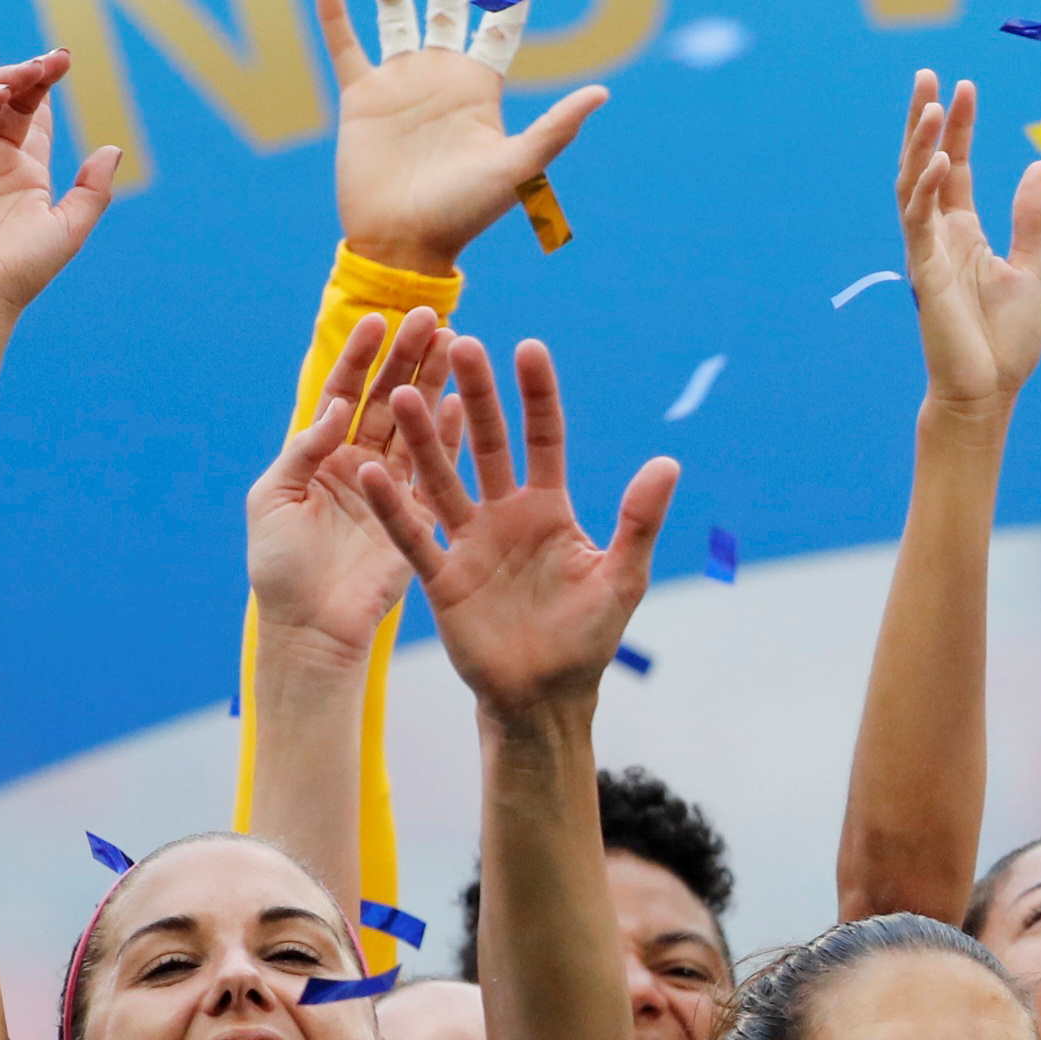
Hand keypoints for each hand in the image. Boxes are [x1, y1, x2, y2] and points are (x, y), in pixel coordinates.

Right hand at [0, 50, 118, 311]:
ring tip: (30, 71)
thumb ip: (93, 188)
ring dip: (5, 79)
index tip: (64, 63)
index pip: (35, 117)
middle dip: (31, 75)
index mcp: (27, 171)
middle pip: (11, 102)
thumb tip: (114, 149)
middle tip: (54, 58)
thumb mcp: (70, 225)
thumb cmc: (24, 267)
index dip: (46, 88)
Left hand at [249, 308, 445, 662]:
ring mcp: (390, 490)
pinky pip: (436, 473)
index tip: (378, 321)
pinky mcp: (417, 519)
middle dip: (408, 358)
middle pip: (387, 401)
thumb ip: (302, 452)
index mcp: (319, 457)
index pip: (342, 394)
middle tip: (431, 318)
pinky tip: (464, 408)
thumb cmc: (280, 571)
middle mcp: (357, 465)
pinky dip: (450, 440)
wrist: (312, 629)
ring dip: (436, 387)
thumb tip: (333, 410)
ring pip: (416, 429)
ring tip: (457, 348)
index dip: (360, 358)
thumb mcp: (274, 500)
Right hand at [312, 0, 607, 276]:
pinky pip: (345, 45)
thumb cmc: (465, 212)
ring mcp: (399, 83)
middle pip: (448, 6)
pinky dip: (335, 13)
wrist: (404, 242)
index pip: (501, 24)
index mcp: (481, 87)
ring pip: (395, 15)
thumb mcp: (517, 168)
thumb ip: (556, 128)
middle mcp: (442, 76)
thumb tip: (603, 93)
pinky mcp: (360, 97)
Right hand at [357, 335, 680, 719]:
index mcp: (550, 510)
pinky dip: (392, 506)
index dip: (538, 396)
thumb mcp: (621, 577)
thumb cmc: (587, 639)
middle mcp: (505, 516)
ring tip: (403, 393)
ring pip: (443, 479)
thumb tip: (669, 461)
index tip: (528, 348)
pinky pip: (414, 536)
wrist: (545, 696)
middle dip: (477, 398)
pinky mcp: (443, 577)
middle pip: (488, 445)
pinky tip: (371, 471)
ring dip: (424, 440)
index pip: (544, 439)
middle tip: (461, 343)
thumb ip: (639, 520)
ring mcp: (470, 542)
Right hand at [897, 70, 1040, 411]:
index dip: (958, 127)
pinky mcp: (922, 273)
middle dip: (925, 120)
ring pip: (911, 185)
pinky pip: (917, 222)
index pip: (955, 167)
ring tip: (929, 104)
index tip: (965, 87)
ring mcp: (926, 252)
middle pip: (924, 163)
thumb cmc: (1007, 341)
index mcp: (964, 233)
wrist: (990, 392)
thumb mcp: (1030, 267)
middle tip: (928, 75)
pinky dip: (924, 189)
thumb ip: (1031, 217)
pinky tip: (935, 160)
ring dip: (918, 144)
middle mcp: (939, 235)